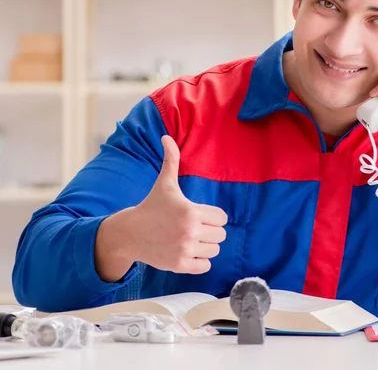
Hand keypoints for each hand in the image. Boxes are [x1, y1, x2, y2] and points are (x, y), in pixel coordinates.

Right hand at [129, 135, 227, 273]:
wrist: (129, 233)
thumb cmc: (151, 206)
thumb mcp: (164, 183)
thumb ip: (171, 160)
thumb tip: (166, 137)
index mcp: (190, 211)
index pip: (222, 217)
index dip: (213, 216)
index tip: (199, 214)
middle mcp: (189, 231)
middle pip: (221, 235)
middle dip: (210, 231)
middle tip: (195, 227)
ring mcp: (184, 249)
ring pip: (215, 250)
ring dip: (206, 246)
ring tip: (191, 239)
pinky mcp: (179, 265)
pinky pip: (205, 266)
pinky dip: (200, 261)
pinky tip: (188, 251)